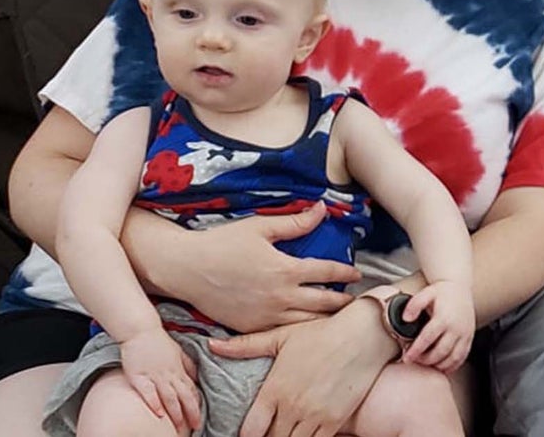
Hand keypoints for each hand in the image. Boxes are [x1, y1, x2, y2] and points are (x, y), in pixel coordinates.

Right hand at [117, 332, 201, 432]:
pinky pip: (147, 392)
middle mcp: (169, 374)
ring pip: (168, 396)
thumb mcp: (179, 352)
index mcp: (179, 369)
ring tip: (179, 426)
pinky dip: (153, 403)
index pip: (191, 390)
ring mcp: (154, 375)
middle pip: (183, 396)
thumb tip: (197, 378)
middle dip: (190, 413)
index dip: (196, 405)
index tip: (200, 418)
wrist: (140, 330)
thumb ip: (188, 366)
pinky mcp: (138, 376)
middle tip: (195, 427)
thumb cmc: (159, 341)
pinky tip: (158, 414)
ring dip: (175, 412)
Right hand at [142, 204, 360, 332]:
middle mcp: (280, 297)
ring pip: (306, 323)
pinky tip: (307, 327)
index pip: (328, 273)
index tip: (356, 274)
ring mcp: (266, 317)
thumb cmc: (222, 244)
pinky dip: (299, 330)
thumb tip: (322, 210)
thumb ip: (295, 223)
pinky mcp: (252, 329)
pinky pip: (282, 333)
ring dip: (325, 319)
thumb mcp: (260, 227)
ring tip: (338, 317)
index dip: (346, 273)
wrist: (186, 269)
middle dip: (343, 302)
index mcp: (286, 270)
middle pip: (324, 304)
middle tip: (356, 301)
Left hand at [213, 299, 395, 436]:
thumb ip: (246, 346)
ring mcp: (316, 416)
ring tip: (287, 432)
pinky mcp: (337, 420)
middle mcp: (293, 407)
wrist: (364, 333)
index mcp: (275, 389)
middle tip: (269, 430)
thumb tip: (212, 345)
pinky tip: (306, 433)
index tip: (251, 433)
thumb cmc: (322, 332)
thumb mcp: (282, 336)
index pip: (251, 431)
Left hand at [401, 280, 475, 372]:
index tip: (407, 357)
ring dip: (437, 365)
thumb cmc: (443, 292)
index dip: (415, 351)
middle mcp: (456, 327)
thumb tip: (406, 318)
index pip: (427, 339)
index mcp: (444, 317)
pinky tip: (442, 366)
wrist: (461, 288)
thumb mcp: (426, 293)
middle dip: (424, 360)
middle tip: (414, 360)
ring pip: (452, 358)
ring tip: (426, 363)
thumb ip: (414, 304)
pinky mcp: (469, 338)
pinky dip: (451, 366)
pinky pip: (462, 357)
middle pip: (439, 352)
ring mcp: (465, 334)